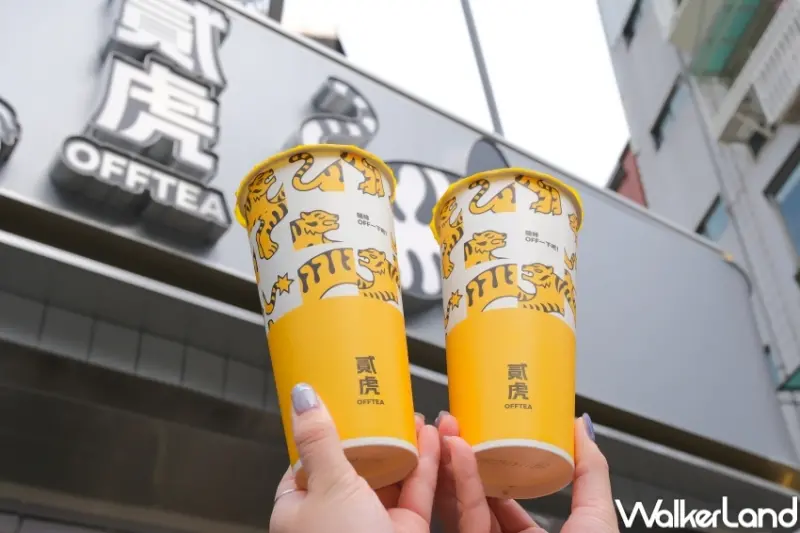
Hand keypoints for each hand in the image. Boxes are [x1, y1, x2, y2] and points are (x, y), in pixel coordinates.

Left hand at [269, 383, 439, 532]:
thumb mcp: (326, 484)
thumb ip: (319, 439)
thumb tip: (302, 396)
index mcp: (299, 509)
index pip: (307, 462)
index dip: (323, 432)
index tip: (337, 403)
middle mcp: (334, 517)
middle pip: (353, 466)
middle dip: (372, 435)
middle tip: (383, 403)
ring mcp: (370, 525)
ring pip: (388, 477)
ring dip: (403, 445)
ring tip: (413, 414)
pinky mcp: (403, 532)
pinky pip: (415, 491)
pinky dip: (425, 464)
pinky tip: (432, 438)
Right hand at [434, 412, 618, 532]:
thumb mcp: (596, 516)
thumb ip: (590, 471)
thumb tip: (580, 425)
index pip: (504, 499)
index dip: (489, 465)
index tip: (479, 433)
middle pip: (476, 499)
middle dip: (461, 460)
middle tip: (453, 423)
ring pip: (462, 506)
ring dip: (451, 465)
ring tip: (446, 428)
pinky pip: (465, 518)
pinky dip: (459, 484)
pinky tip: (456, 453)